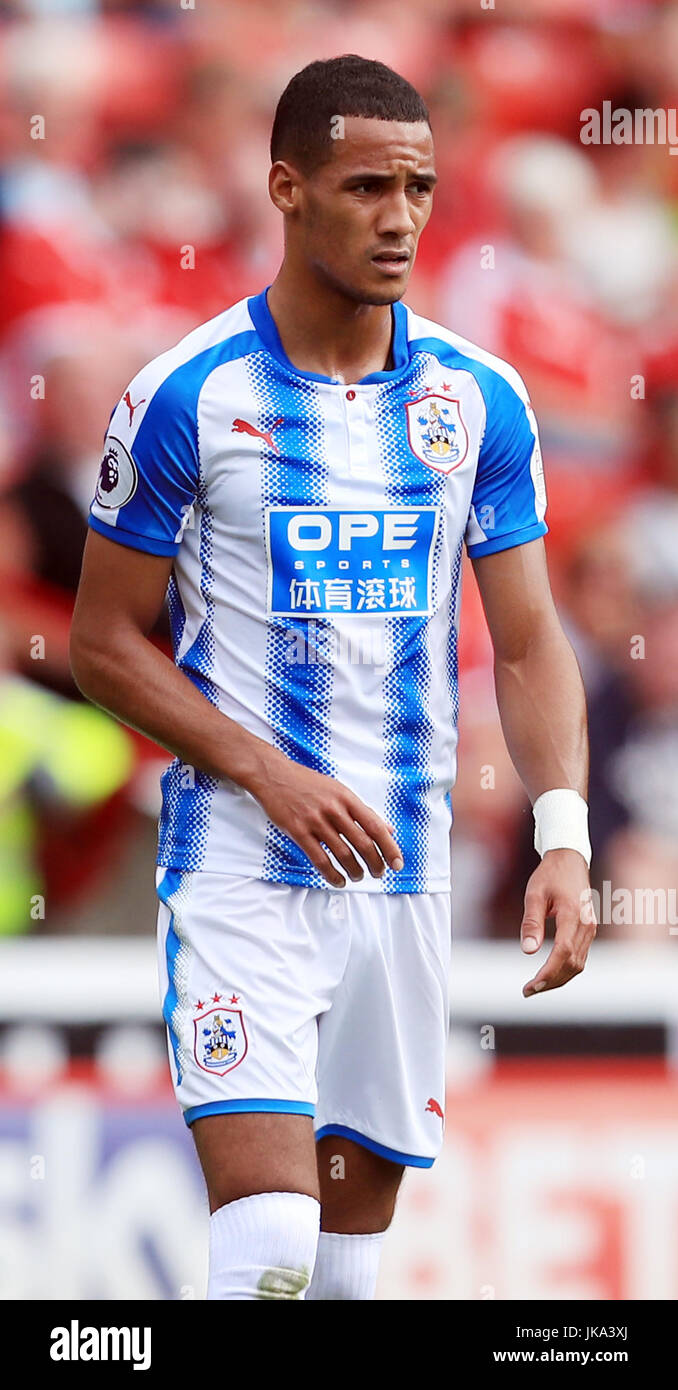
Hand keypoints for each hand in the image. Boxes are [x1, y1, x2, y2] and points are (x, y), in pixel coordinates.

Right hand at [249, 749, 403, 888]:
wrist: (274, 775)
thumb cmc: (308, 783)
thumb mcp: (340, 791)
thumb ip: (363, 811)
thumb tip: (387, 829)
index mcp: (347, 798)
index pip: (376, 827)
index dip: (390, 848)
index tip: (397, 863)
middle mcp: (334, 809)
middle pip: (363, 844)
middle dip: (375, 864)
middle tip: (378, 873)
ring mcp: (315, 820)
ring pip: (343, 854)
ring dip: (355, 871)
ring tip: (358, 876)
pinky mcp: (298, 831)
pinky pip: (320, 859)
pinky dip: (332, 874)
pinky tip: (338, 880)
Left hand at [520, 849, 596, 997]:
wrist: (570, 860)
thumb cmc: (549, 875)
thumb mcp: (534, 894)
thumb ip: (531, 922)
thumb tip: (528, 951)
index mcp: (573, 915)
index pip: (563, 952)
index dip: (548, 973)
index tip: (530, 985)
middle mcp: (587, 925)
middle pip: (572, 963)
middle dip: (551, 981)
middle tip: (528, 991)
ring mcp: (590, 929)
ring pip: (578, 964)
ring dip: (558, 979)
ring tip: (535, 986)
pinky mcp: (589, 931)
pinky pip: (580, 957)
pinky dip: (565, 970)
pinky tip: (549, 974)